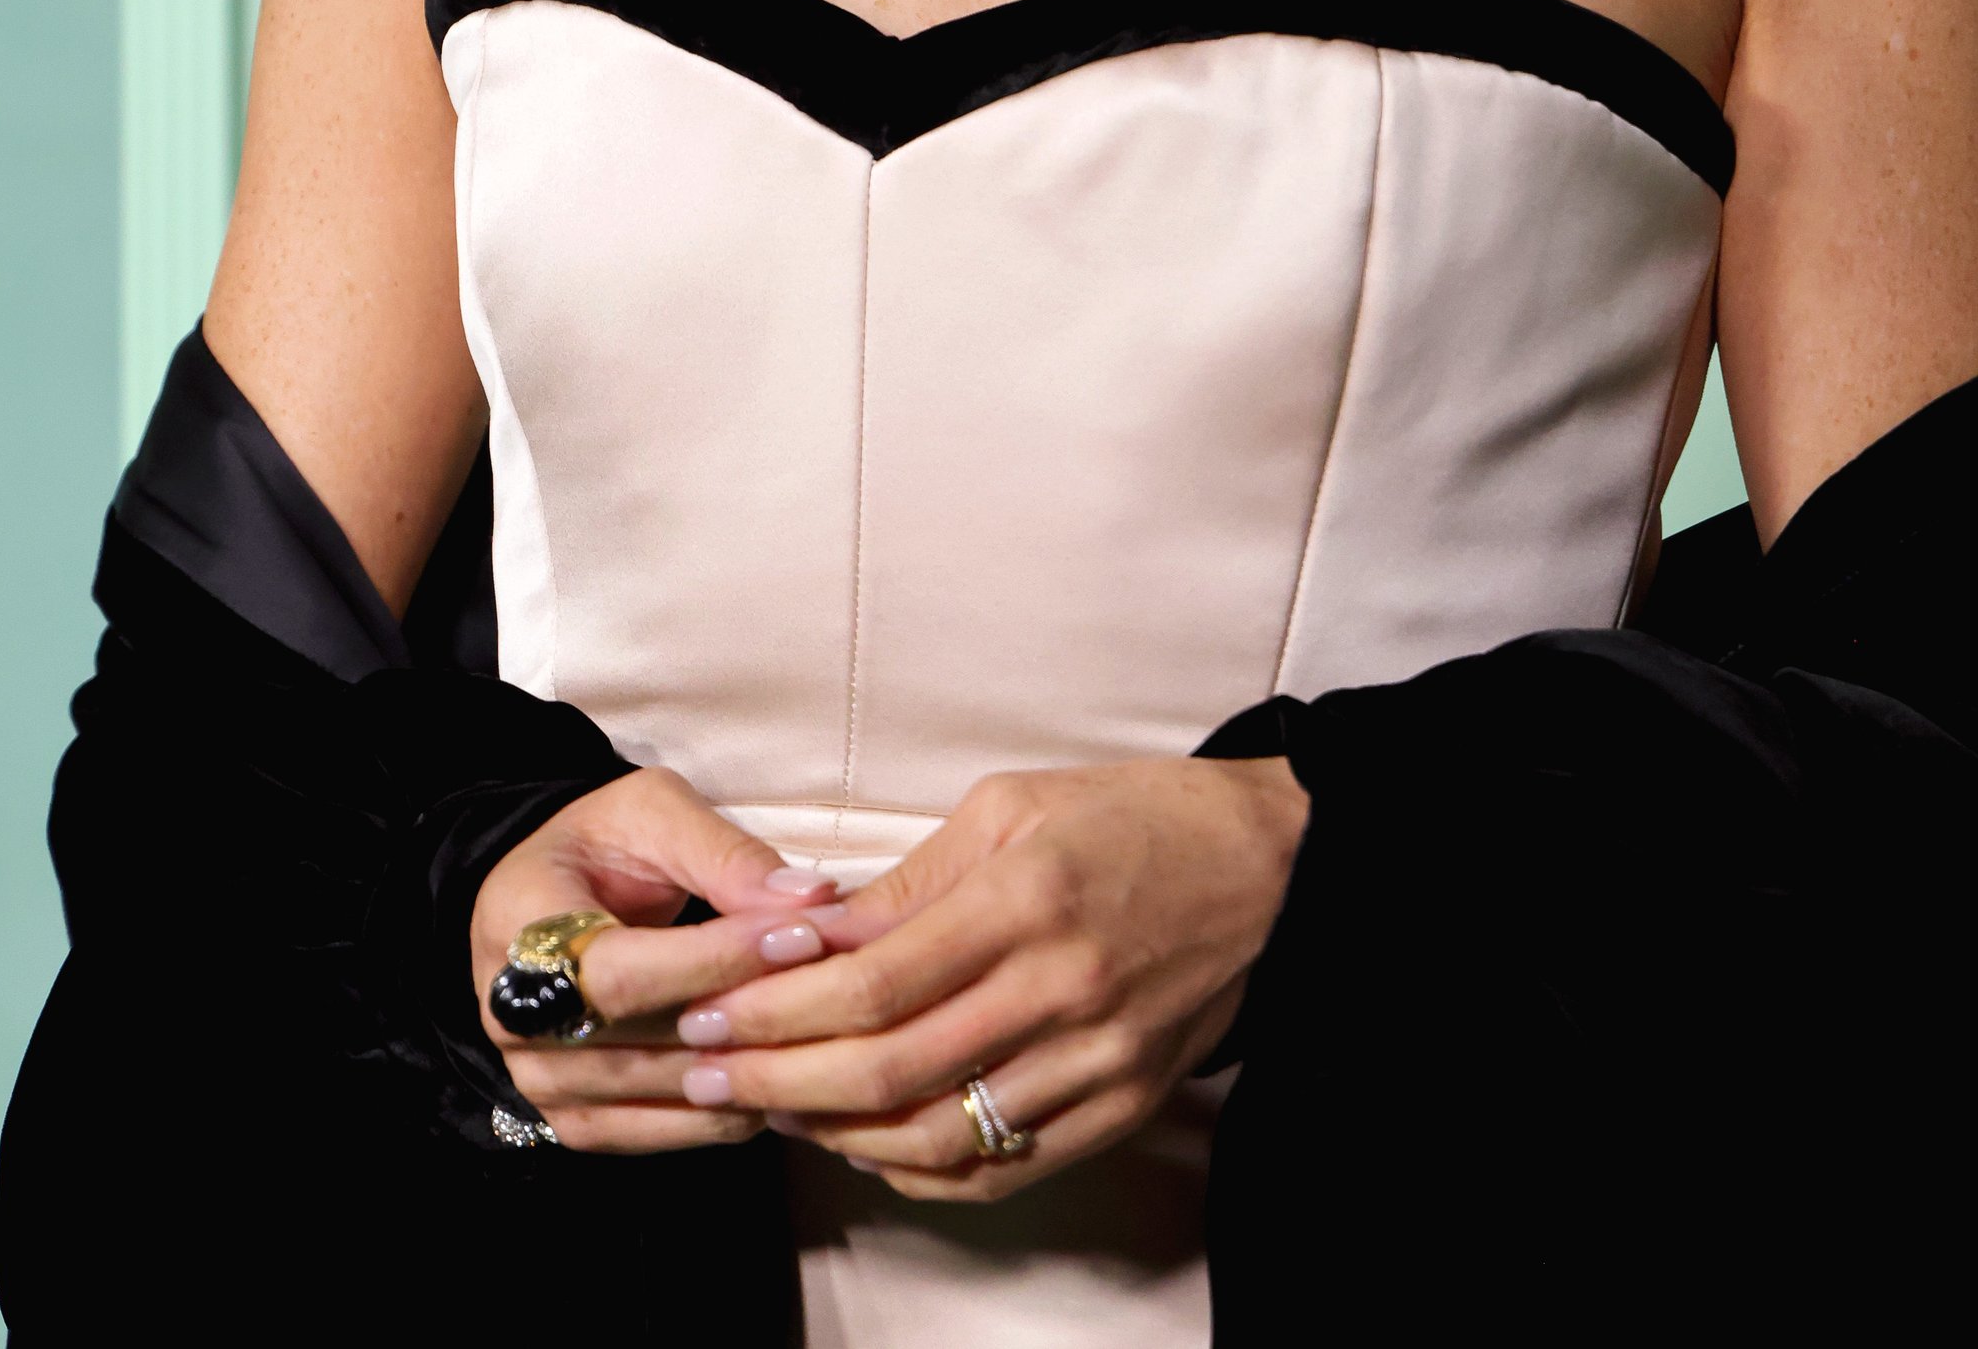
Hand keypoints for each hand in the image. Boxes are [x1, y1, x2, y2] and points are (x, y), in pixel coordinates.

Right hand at [470, 769, 840, 1151]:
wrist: (550, 899)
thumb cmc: (606, 846)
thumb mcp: (654, 813)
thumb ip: (725, 855)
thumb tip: (812, 901)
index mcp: (517, 925)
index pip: (622, 968)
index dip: (717, 958)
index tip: (806, 934)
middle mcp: (511, 1018)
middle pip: (641, 1042)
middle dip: (747, 1014)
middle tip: (837, 984)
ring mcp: (540, 1082)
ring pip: (659, 1095)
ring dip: (749, 1067)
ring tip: (825, 1027)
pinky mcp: (576, 1121)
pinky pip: (661, 1134)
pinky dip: (729, 1110)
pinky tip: (785, 1073)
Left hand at [664, 756, 1309, 1200]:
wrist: (1270, 868)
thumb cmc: (1135, 817)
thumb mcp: (1014, 807)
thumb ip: (912, 881)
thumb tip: (813, 934)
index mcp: (1026, 900)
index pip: (872, 981)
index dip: (774, 1008)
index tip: (708, 1010)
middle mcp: (1059, 990)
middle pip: (888, 1070)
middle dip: (777, 1079)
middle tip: (707, 1071)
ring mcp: (1095, 1062)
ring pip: (936, 1135)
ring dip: (834, 1132)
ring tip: (771, 1107)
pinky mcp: (1120, 1108)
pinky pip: (1000, 1167)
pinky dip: (918, 1169)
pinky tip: (865, 1143)